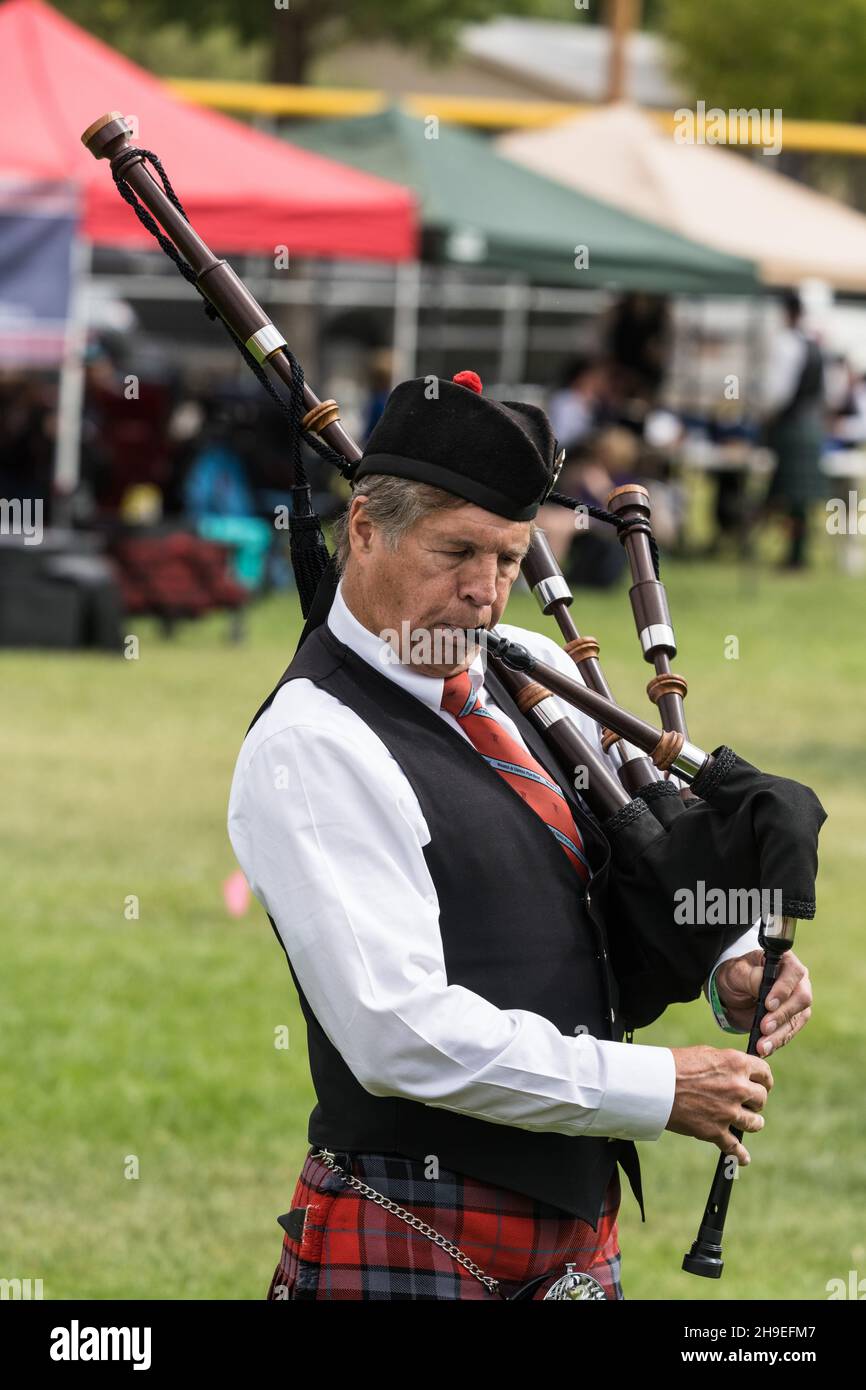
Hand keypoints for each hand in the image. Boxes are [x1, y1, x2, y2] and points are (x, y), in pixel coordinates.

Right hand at [666, 1045, 772, 1164]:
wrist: (655, 1085)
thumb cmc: (676, 1065)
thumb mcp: (707, 1053)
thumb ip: (728, 1064)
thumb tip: (739, 1070)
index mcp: (736, 1064)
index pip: (765, 1074)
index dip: (764, 1080)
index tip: (762, 1085)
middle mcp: (738, 1088)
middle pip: (761, 1099)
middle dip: (755, 1101)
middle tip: (746, 1102)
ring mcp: (728, 1112)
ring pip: (755, 1123)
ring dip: (751, 1123)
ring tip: (746, 1122)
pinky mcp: (716, 1132)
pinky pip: (735, 1147)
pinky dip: (740, 1155)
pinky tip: (744, 1158)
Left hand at [714, 949, 812, 1055]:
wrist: (734, 992)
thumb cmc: (736, 975)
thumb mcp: (737, 971)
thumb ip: (750, 977)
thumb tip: (762, 985)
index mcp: (786, 961)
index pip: (794, 973)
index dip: (783, 990)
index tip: (768, 1004)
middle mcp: (798, 981)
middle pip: (801, 999)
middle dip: (782, 1015)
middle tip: (764, 1028)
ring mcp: (798, 1001)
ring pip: (796, 1020)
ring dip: (779, 1035)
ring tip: (762, 1046)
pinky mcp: (794, 1019)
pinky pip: (789, 1032)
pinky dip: (777, 1042)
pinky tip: (765, 1049)